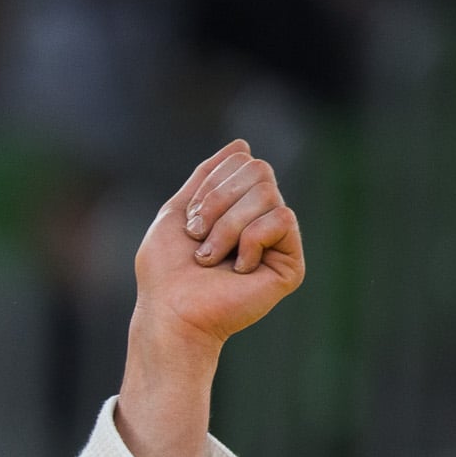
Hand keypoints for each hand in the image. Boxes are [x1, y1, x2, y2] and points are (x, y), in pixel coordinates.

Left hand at [116, 139, 304, 456]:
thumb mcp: (176, 211)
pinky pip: (282, 219)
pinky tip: (237, 269)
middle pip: (259, 171)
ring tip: (210, 258)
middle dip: (217, 201)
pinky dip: (249, 240)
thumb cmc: (165, 271)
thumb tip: (241, 145)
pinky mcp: (291, 263)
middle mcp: (260, 219)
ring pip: (269, 193)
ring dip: (227, 226)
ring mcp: (277, 241)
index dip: (211, 184)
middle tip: (198, 237)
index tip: (189, 221)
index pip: (243, 161)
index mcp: (236, 206)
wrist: (171, 311)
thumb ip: (206, 176)